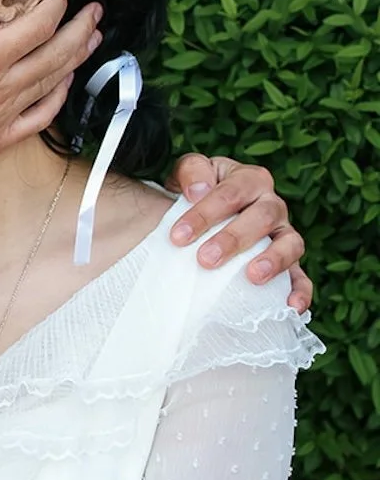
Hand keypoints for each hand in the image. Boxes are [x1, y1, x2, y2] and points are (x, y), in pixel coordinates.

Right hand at [0, 0, 102, 199]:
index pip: (36, 27)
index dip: (55, 6)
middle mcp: (1, 90)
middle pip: (56, 54)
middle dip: (80, 28)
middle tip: (96, 10)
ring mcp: (3, 118)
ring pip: (53, 84)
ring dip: (76, 58)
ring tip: (92, 39)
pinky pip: (40, 117)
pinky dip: (58, 97)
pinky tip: (63, 85)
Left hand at [168, 156, 311, 312]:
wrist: (204, 209)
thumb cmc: (196, 193)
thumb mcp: (189, 173)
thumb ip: (191, 172)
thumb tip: (197, 191)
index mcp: (248, 180)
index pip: (230, 193)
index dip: (205, 214)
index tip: (178, 236)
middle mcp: (271, 205)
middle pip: (262, 217)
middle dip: (234, 238)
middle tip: (205, 259)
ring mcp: (283, 234)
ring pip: (290, 243)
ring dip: (273, 260)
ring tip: (253, 277)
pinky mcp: (289, 263)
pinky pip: (301, 276)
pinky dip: (300, 290)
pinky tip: (291, 306)